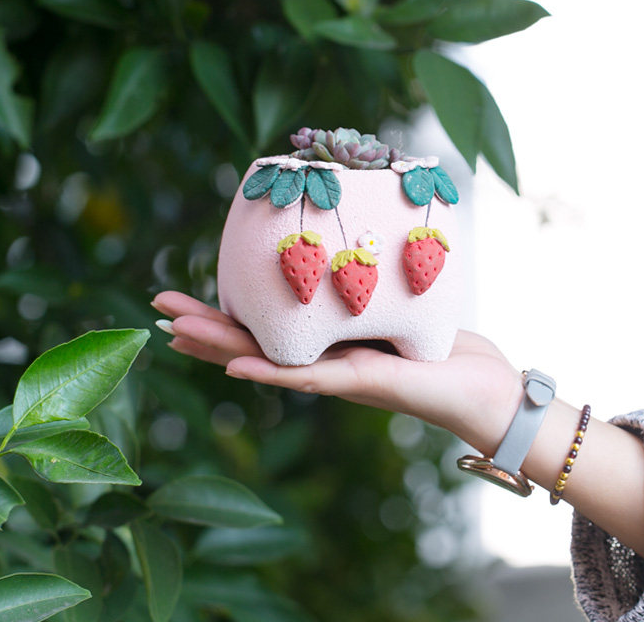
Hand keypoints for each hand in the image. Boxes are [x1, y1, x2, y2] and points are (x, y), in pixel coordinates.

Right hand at [151, 290, 522, 454]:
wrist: (487, 392)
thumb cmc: (446, 351)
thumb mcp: (400, 308)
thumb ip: (369, 292)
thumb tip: (352, 251)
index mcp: (328, 346)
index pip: (264, 330)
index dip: (223, 317)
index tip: (185, 302)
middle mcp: (325, 365)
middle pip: (251, 344)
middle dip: (204, 327)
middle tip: (156, 308)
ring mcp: (339, 378)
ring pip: (266, 361)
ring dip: (219, 347)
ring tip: (174, 331)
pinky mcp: (364, 382)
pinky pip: (310, 377)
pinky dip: (269, 373)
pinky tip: (235, 367)